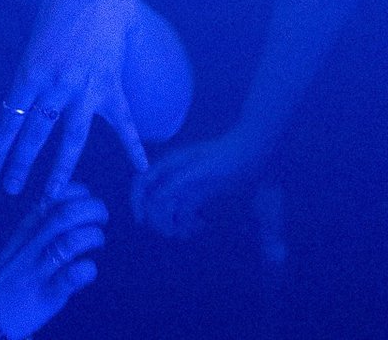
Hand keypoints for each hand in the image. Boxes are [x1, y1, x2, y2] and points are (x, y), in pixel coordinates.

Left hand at [0, 0, 150, 197]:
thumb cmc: (56, 26)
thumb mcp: (33, 53)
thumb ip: (28, 87)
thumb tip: (15, 121)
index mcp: (30, 72)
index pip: (9, 119)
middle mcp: (56, 82)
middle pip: (35, 133)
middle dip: (20, 164)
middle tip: (10, 190)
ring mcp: (86, 86)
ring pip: (71, 137)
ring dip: (59, 169)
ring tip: (50, 196)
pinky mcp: (110, 85)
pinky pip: (123, 121)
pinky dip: (133, 145)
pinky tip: (141, 167)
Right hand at [0, 184, 107, 338]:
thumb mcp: (10, 245)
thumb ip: (34, 229)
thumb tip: (65, 216)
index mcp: (23, 229)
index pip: (53, 198)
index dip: (78, 193)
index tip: (87, 200)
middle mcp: (30, 244)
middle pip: (66, 215)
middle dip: (93, 210)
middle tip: (102, 219)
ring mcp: (37, 269)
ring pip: (70, 242)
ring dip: (92, 237)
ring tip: (97, 243)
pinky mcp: (45, 295)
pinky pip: (71, 277)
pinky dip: (87, 270)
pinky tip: (87, 270)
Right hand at [131, 129, 265, 239]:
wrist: (251, 154)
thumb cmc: (224, 157)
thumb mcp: (200, 169)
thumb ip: (176, 182)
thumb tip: (155, 199)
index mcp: (168, 166)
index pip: (141, 183)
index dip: (137, 202)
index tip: (142, 222)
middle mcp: (172, 177)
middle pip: (153, 202)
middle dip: (160, 219)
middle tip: (174, 232)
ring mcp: (185, 188)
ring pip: (170, 211)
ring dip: (176, 224)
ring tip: (191, 232)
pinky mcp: (198, 196)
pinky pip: (185, 214)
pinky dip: (190, 223)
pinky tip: (203, 225)